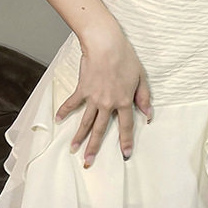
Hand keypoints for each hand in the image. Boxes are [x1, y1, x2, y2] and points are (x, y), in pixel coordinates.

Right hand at [54, 31, 152, 167]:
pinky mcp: (82, 89)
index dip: (126, 141)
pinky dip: (65, 111)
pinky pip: (72, 103)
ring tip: (73, 149)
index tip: (125, 155)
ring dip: (79, 136)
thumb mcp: (141, 77)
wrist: (106, 45)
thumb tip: (148, 115)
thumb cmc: (125, 58)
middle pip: (100, 130)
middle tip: (89, 162)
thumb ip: (144, 97)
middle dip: (94, 147)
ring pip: (86, 121)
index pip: (126, 126)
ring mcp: (93, 98)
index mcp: (124, 101)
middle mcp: (107, 103)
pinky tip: (58, 120)